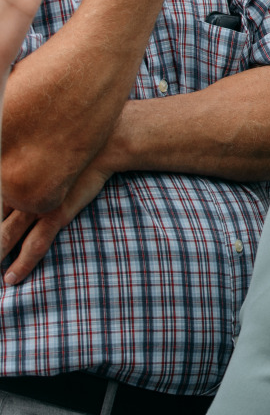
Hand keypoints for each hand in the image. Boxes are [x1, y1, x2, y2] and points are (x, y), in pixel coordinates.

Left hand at [0, 159, 110, 283]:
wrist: (103, 147)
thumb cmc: (68, 154)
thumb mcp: (35, 159)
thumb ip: (19, 176)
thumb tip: (4, 190)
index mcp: (10, 180)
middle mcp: (18, 192)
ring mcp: (36, 204)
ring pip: (5, 236)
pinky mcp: (55, 214)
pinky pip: (35, 244)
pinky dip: (21, 263)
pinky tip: (11, 278)